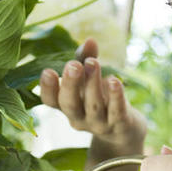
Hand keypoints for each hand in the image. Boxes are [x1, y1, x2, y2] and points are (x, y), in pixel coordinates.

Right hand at [39, 38, 146, 155]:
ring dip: (92, 84)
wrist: (124, 130)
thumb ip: (86, 59)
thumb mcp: (90, 79)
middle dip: (70, 84)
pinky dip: (116, 96)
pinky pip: (117, 112)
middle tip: (73, 65)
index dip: (47, 88)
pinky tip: (115, 81)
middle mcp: (79, 118)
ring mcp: (99, 124)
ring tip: (93, 62)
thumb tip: (90, 41)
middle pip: (70, 104)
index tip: (48, 71)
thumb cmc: (101, 98)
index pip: (50, 100)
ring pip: (94, 106)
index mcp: (66, 105)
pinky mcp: (120, 125)